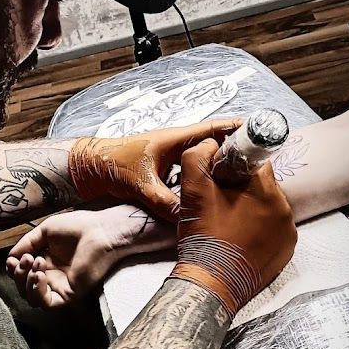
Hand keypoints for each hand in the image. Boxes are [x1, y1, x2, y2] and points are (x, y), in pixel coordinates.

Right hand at [6, 210, 123, 308]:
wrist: (100, 232)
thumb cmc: (78, 227)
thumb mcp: (45, 230)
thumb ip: (27, 243)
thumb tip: (11, 257)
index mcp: (46, 260)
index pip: (22, 273)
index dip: (14, 268)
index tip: (14, 259)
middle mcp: (52, 275)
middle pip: (23, 286)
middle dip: (19, 274)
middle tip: (28, 259)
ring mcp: (60, 286)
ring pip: (32, 298)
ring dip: (27, 283)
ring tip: (37, 265)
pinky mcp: (69, 294)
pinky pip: (47, 304)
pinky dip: (37, 293)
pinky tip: (40, 276)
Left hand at [68, 119, 242, 223]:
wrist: (90, 169)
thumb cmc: (113, 166)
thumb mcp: (141, 186)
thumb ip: (164, 202)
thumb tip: (188, 218)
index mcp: (175, 139)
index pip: (213, 129)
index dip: (236, 129)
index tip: (258, 131)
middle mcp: (176, 145)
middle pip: (213, 145)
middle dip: (234, 151)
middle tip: (259, 163)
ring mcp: (171, 157)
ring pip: (203, 160)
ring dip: (220, 166)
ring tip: (243, 179)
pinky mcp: (165, 170)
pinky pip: (191, 172)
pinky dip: (203, 178)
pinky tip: (214, 192)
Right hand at [171, 139, 296, 317]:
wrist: (211, 283)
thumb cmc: (203, 237)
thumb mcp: (192, 190)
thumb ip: (198, 156)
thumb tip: (211, 144)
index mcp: (265, 187)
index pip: (255, 162)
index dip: (235, 168)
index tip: (223, 181)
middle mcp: (284, 207)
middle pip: (263, 185)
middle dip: (244, 190)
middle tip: (222, 206)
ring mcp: (288, 231)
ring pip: (269, 208)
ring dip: (253, 210)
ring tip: (230, 225)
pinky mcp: (287, 250)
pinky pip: (275, 230)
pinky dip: (261, 231)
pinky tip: (242, 239)